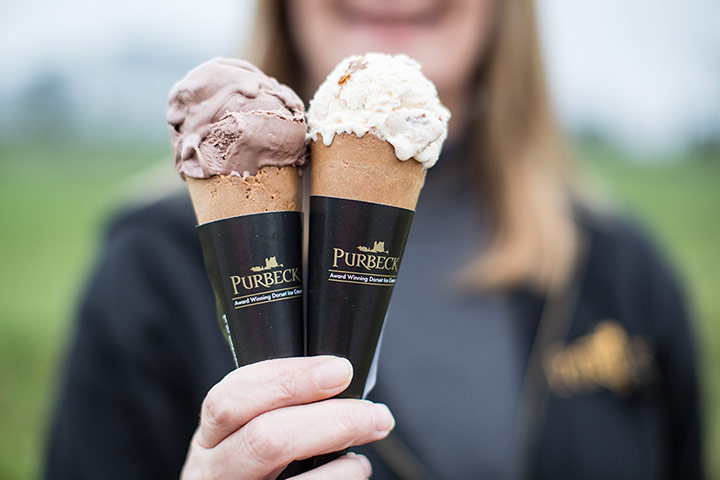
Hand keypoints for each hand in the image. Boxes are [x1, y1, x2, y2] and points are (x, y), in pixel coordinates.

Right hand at [180, 356, 393, 478]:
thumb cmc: (255, 468)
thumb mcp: (247, 431)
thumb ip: (278, 405)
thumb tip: (337, 378)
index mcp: (209, 438)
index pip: (231, 399)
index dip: (288, 379)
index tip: (339, 370)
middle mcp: (214, 472)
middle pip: (267, 439)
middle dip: (331, 419)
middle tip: (373, 413)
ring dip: (345, 460)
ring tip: (368, 442)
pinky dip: (343, 478)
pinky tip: (354, 470)